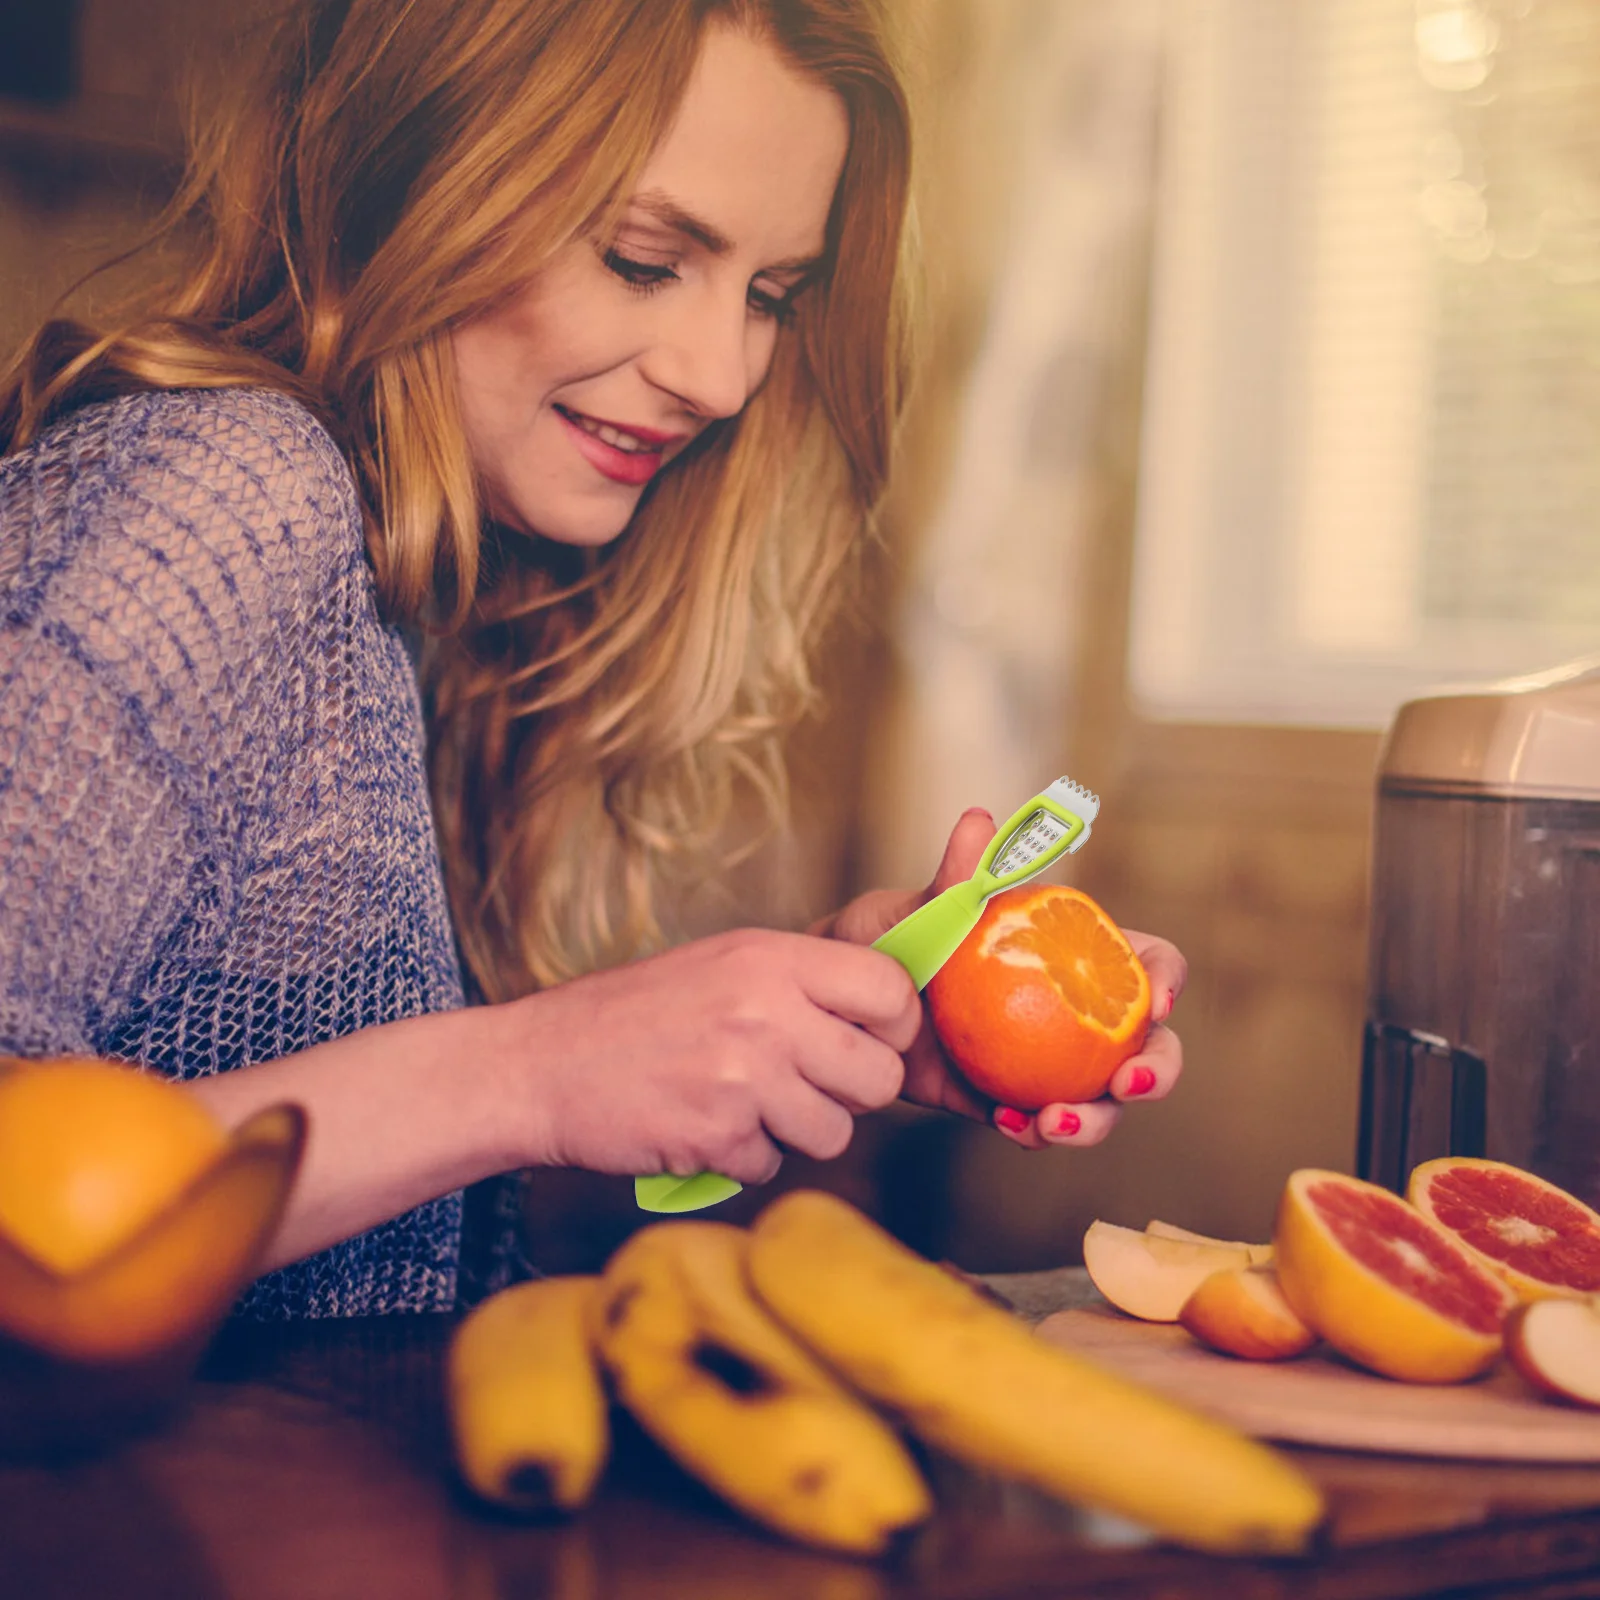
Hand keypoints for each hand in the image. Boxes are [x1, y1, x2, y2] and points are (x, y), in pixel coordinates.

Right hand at [507, 929, 921, 1183]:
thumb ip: (797, 981)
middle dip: (850, 1092)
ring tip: (745, 1104)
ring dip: (796, 1131)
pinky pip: (773, 1164)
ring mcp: (743, 1078)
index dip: (891, 1026)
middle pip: (879, 1077)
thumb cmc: (631, 1014)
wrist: (542, 1065)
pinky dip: (743, 1156)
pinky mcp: (717, 1137)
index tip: (868, 1038)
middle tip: (807, 1084)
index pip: (890, 991)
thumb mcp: (721, 963)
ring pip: (835, 1132)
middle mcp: (766, 1013)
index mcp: (771, 959)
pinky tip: (704, 1125)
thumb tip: (878, 1009)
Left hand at [814, 808, 1186, 1147]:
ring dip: (1094, 1120)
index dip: (1167, 981)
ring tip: (1053, 1123)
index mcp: (1077, 956)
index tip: (1156, 1001)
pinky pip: (1035, 1128)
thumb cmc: (897, 936)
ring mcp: (1043, 1065)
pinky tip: (1010, 1124)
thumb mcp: (927, 906)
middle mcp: (1073, 1015)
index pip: (1145, 965)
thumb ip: (958, 875)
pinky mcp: (1004, 1104)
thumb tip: (979, 820)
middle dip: (1156, 1072)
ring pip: (1099, 1102)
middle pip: (1147, 1047)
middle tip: (1125, 1084)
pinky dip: (1032, 1133)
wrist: (843, 997)